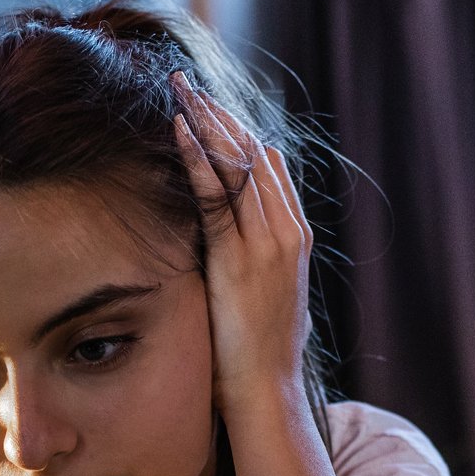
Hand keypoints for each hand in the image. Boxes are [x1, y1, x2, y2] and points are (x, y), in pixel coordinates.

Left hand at [170, 71, 314, 436]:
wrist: (267, 391)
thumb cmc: (261, 353)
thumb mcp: (270, 296)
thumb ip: (263, 263)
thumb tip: (248, 247)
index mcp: (295, 237)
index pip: (268, 168)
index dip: (236, 133)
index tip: (208, 107)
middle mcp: (286, 233)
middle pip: (254, 154)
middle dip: (219, 115)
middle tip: (187, 84)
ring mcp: (266, 244)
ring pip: (239, 165)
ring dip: (207, 123)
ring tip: (179, 92)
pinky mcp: (240, 258)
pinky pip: (218, 195)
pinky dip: (199, 158)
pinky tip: (180, 130)